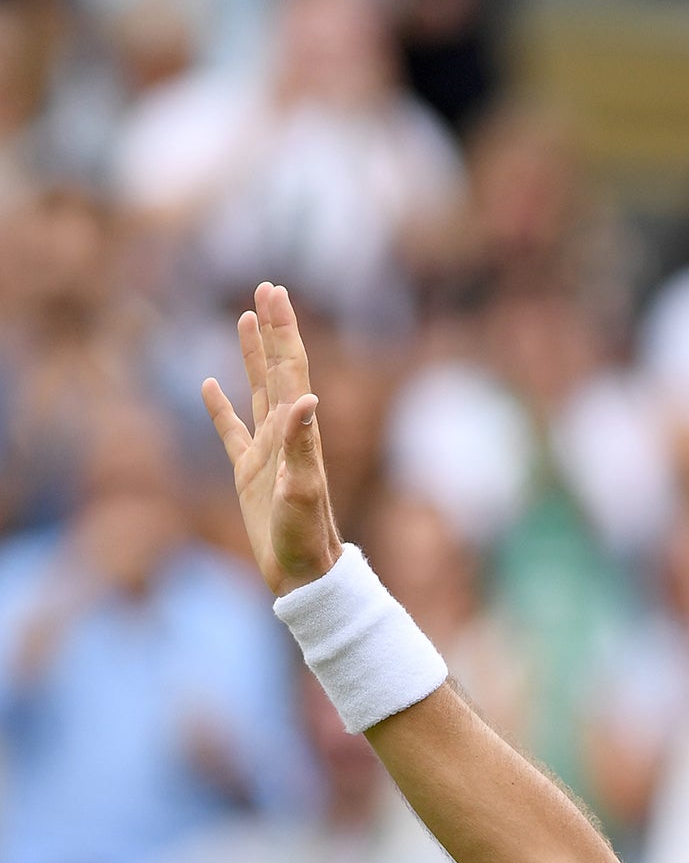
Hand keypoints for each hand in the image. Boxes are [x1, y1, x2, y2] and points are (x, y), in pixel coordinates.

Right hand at [202, 283, 343, 596]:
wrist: (305, 574)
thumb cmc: (306, 537)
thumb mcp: (302, 491)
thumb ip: (302, 446)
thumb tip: (306, 400)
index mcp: (299, 432)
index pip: (290, 369)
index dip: (283, 331)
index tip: (274, 293)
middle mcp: (286, 435)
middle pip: (277, 370)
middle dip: (272, 329)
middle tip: (267, 289)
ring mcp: (266, 452)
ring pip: (256, 391)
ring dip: (252, 356)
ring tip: (245, 320)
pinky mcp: (248, 474)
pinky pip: (230, 431)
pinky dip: (219, 408)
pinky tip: (207, 386)